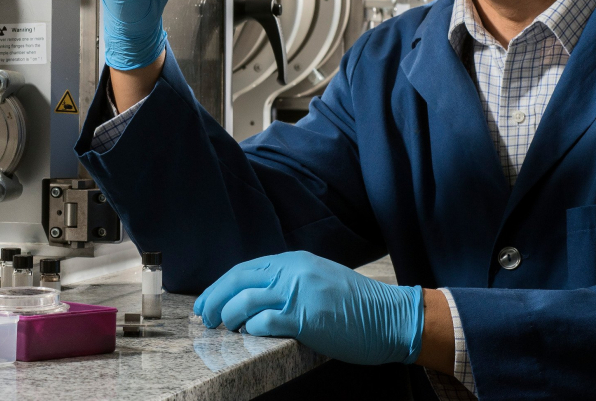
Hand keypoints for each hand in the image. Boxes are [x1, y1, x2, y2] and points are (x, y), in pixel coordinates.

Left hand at [193, 250, 424, 366]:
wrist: (391, 316)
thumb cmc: (356, 305)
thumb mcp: (318, 280)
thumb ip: (290, 281)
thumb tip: (256, 296)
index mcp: (294, 261)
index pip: (245, 269)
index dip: (220, 286)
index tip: (206, 301)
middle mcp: (293, 271)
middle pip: (239, 280)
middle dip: (215, 298)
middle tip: (205, 316)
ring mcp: (300, 293)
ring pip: (247, 300)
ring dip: (229, 315)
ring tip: (222, 328)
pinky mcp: (307, 317)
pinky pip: (267, 321)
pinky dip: (253, 328)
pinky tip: (249, 334)